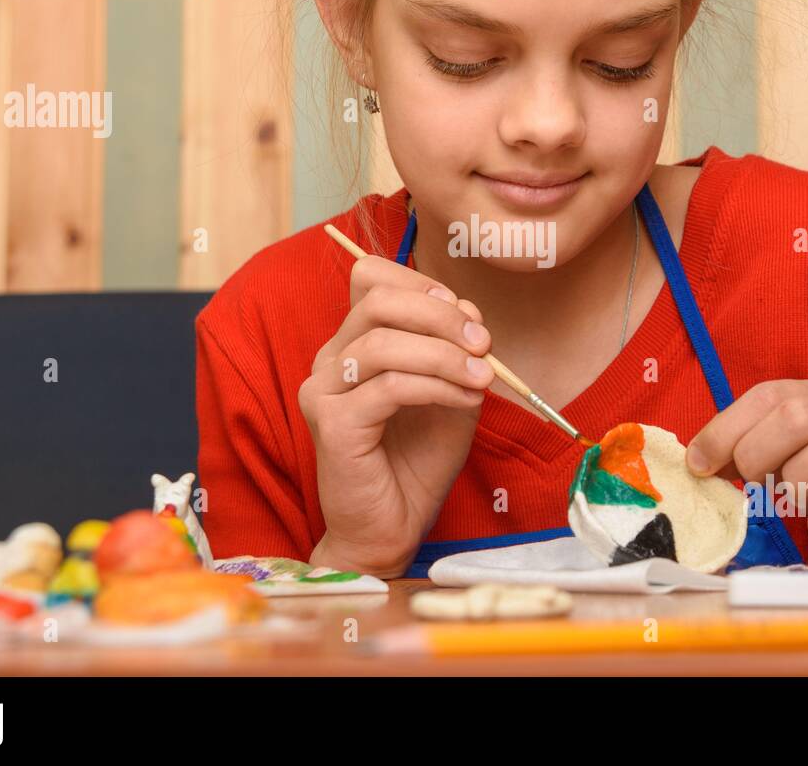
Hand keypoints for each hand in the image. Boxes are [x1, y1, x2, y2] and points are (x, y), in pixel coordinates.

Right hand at [298, 255, 493, 576]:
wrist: (393, 528)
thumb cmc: (417, 462)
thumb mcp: (450, 391)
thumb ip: (455, 350)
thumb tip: (468, 311)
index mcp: (352, 343)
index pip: (372, 279)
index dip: (423, 286)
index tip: (468, 316)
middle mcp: (329, 360)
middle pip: (377, 300)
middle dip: (439, 314)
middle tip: (483, 343)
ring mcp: (323, 391)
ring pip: (383, 343)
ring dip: (444, 354)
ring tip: (483, 377)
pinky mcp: (332, 425)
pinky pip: (389, 387)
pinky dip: (436, 385)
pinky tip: (465, 398)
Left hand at [684, 379, 807, 554]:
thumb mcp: (796, 451)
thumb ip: (754, 444)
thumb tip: (701, 459)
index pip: (770, 394)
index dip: (725, 429)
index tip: (699, 463)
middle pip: (798, 414)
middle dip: (757, 453)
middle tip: (754, 484)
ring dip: (798, 482)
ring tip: (796, 501)